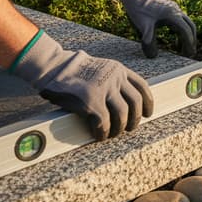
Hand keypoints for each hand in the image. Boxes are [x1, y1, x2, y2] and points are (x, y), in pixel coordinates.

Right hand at [11, 31, 153, 140]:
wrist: (53, 66)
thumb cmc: (73, 71)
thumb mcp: (100, 69)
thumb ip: (113, 79)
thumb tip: (123, 100)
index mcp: (119, 70)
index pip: (142, 86)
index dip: (148, 102)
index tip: (148, 113)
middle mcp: (115, 78)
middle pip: (136, 102)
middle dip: (135, 119)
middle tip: (130, 128)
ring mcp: (103, 89)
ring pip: (122, 114)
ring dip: (120, 128)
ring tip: (114, 134)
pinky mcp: (91, 101)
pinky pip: (103, 123)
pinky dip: (103, 132)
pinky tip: (99, 135)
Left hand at [111, 0, 196, 57]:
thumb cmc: (138, 9)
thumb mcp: (143, 27)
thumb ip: (149, 42)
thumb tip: (152, 56)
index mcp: (172, 15)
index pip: (186, 30)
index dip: (188, 43)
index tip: (188, 54)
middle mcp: (176, 11)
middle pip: (191, 26)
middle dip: (192, 40)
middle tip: (190, 53)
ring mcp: (174, 9)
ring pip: (186, 24)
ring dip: (187, 36)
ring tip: (183, 49)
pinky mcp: (170, 9)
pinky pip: (181, 21)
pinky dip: (181, 31)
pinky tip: (174, 40)